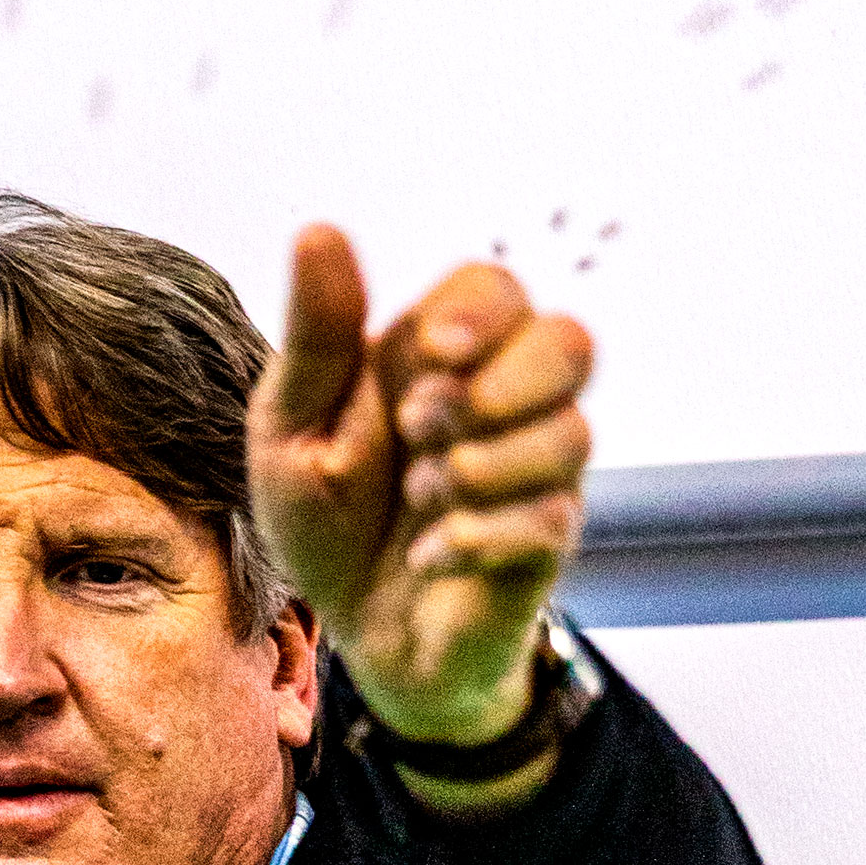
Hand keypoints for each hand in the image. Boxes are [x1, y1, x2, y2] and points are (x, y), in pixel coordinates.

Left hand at [248, 226, 593, 758]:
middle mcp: (503, 404)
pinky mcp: (546, 543)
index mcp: (438, 360)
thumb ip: (317, 336)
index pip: (497, 288)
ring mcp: (534, 472)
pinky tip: (427, 554)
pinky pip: (549, 519)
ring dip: (482, 466)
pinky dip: (476, 536)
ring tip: (421, 499)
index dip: (480, 312)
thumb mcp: (292, 427)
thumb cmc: (325, 521)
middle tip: (425, 427)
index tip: (435, 354)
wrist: (355, 635)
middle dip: (502, 383)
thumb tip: (320, 229)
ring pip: (573, 433)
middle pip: (571, 343)